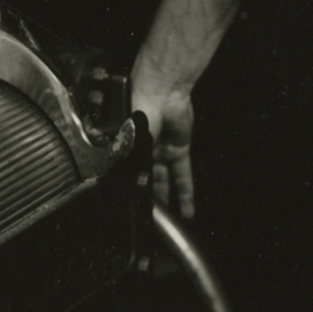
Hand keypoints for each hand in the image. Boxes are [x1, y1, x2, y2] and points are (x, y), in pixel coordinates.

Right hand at [131, 76, 197, 218]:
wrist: (161, 91)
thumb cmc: (137, 107)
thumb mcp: (129, 138)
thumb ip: (128, 162)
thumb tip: (125, 186)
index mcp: (124, 145)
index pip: (125, 173)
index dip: (128, 191)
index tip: (129, 210)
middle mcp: (140, 149)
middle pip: (145, 179)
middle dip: (148, 198)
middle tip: (151, 220)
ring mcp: (160, 149)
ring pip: (164, 180)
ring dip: (167, 199)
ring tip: (171, 220)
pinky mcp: (179, 149)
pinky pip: (182, 173)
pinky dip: (185, 191)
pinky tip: (188, 208)